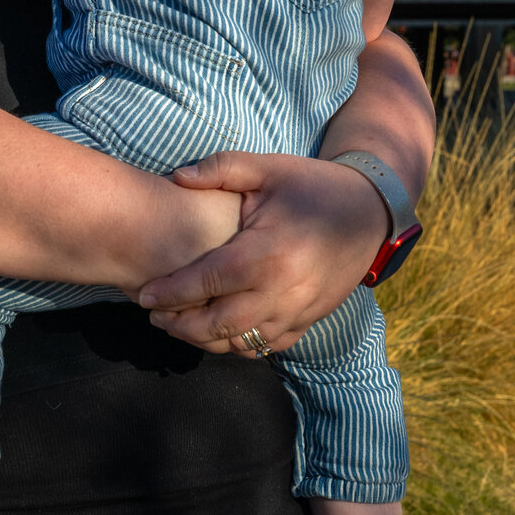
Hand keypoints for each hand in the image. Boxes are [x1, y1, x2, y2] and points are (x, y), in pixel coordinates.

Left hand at [137, 152, 388, 355]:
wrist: (370, 212)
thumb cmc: (313, 186)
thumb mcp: (268, 167)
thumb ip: (221, 168)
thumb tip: (177, 177)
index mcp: (266, 253)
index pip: (205, 283)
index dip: (170, 293)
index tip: (143, 296)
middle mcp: (282, 290)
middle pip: (218, 324)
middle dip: (180, 326)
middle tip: (155, 317)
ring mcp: (298, 311)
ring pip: (241, 342)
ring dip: (206, 341)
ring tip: (180, 326)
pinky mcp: (309, 320)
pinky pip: (266, 346)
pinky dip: (239, 345)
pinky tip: (218, 332)